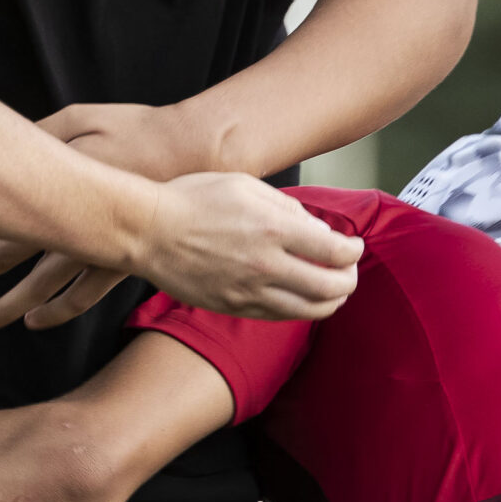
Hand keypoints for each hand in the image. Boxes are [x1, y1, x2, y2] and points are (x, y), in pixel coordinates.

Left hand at [0, 102, 223, 329]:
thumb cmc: (134, 128)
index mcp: (53, 182)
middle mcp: (69, 221)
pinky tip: (36, 321)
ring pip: (42, 286)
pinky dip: (58, 311)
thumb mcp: (78, 119)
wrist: (197, 154)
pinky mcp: (120, 261)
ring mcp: (95, 246)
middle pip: (6, 252)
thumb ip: (38, 137)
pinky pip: (83, 296)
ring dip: (10, 305)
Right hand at [135, 172, 361, 320]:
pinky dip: (299, 309)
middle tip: (349, 272)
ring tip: (333, 292)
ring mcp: (249, 290)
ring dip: (331, 302)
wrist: (147, 230)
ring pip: (309, 310)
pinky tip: (299, 298)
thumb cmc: (193, 199)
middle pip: (331, 287)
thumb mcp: (245, 186)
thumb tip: (319, 231)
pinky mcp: (233, 306)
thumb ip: (287, 208)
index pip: (336, 251)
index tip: (353, 246)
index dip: (353, 251)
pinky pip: (279, 315)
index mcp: (273, 229)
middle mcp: (267, 265)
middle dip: (349, 280)